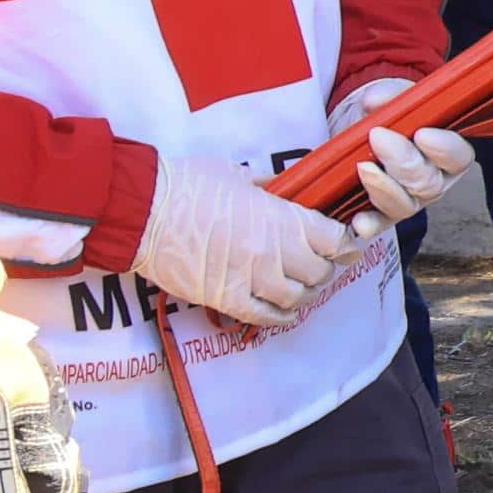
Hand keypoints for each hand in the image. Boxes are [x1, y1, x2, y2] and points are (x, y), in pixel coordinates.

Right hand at [135, 155, 357, 327]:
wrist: (142, 210)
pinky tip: (283, 309)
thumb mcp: (235, 175)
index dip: (348, 244)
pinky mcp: (224, 298)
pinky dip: (279, 316)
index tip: (350, 243)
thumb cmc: (185, 185)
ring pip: (297, 298)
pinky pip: (264, 317)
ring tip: (301, 285)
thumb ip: (266, 187)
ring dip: (304, 293)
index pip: (335, 240)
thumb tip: (282, 188)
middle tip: (321, 263)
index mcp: (279, 218)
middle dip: (326, 268)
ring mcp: (249, 278)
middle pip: (320, 272)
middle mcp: (271, 252)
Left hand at [327, 76, 473, 235]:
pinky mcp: (382, 215)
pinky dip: (369, 224)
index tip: (422, 133)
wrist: (358, 131)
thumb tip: (375, 101)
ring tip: (363, 166)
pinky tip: (359, 221)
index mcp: (448, 151)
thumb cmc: (387, 114)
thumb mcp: (393, 96)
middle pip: (429, 184)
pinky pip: (379, 224)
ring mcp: (409, 201)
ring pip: (405, 205)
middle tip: (378, 137)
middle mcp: (434, 181)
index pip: (458, 156)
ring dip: (384, 188)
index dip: (444, 149)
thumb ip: (391, 95)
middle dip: (404, 162)